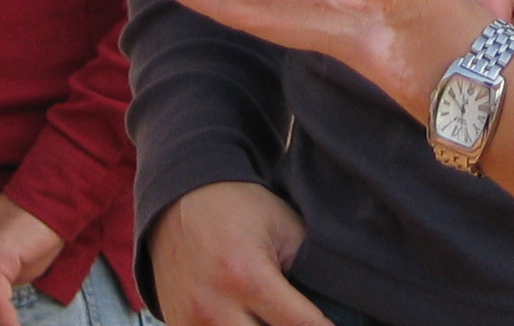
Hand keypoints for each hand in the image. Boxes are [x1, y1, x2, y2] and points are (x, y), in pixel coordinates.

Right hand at [150, 182, 327, 325]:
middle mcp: (215, 307)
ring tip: (274, 316)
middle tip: (298, 318)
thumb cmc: (238, 209)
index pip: (300, 325)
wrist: (181, 200)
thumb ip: (309, 266)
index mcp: (248, 276)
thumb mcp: (285, 225)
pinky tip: (250, 319)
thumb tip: (331, 304)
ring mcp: (191, 322)